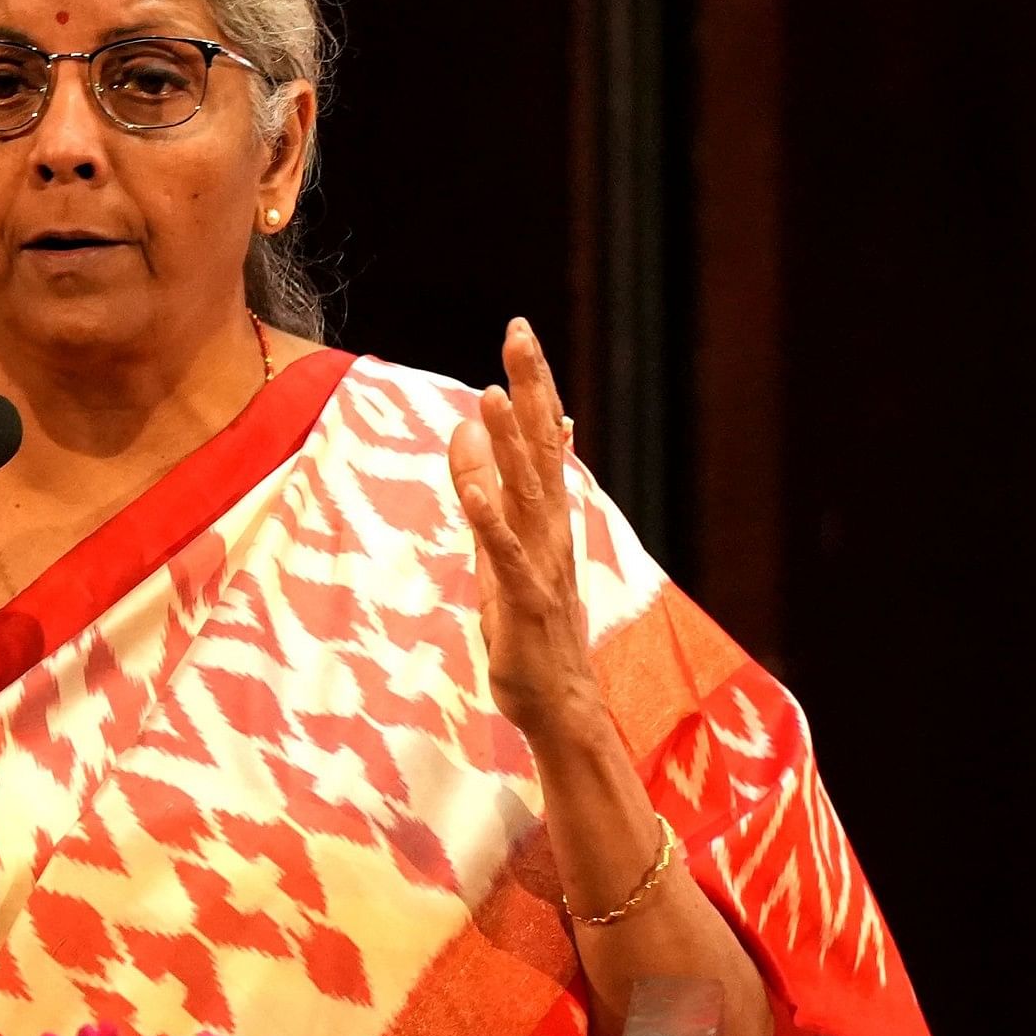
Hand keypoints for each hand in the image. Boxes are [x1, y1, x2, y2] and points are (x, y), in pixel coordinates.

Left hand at [447, 318, 601, 733]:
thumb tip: (480, 433)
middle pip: (542, 448)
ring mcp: (541, 563)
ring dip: (510, 443)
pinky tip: (474, 487)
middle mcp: (551, 530)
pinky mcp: (525, 601)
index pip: (544, 438)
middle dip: (531, 390)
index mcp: (548, 516)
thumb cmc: (532, 628)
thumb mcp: (504, 550)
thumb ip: (495, 492)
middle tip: (519, 333)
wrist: (560, 702)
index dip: (534, 385)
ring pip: (526, 492)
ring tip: (492, 395)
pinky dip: (490, 518)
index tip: (520, 333)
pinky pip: (505, 554)